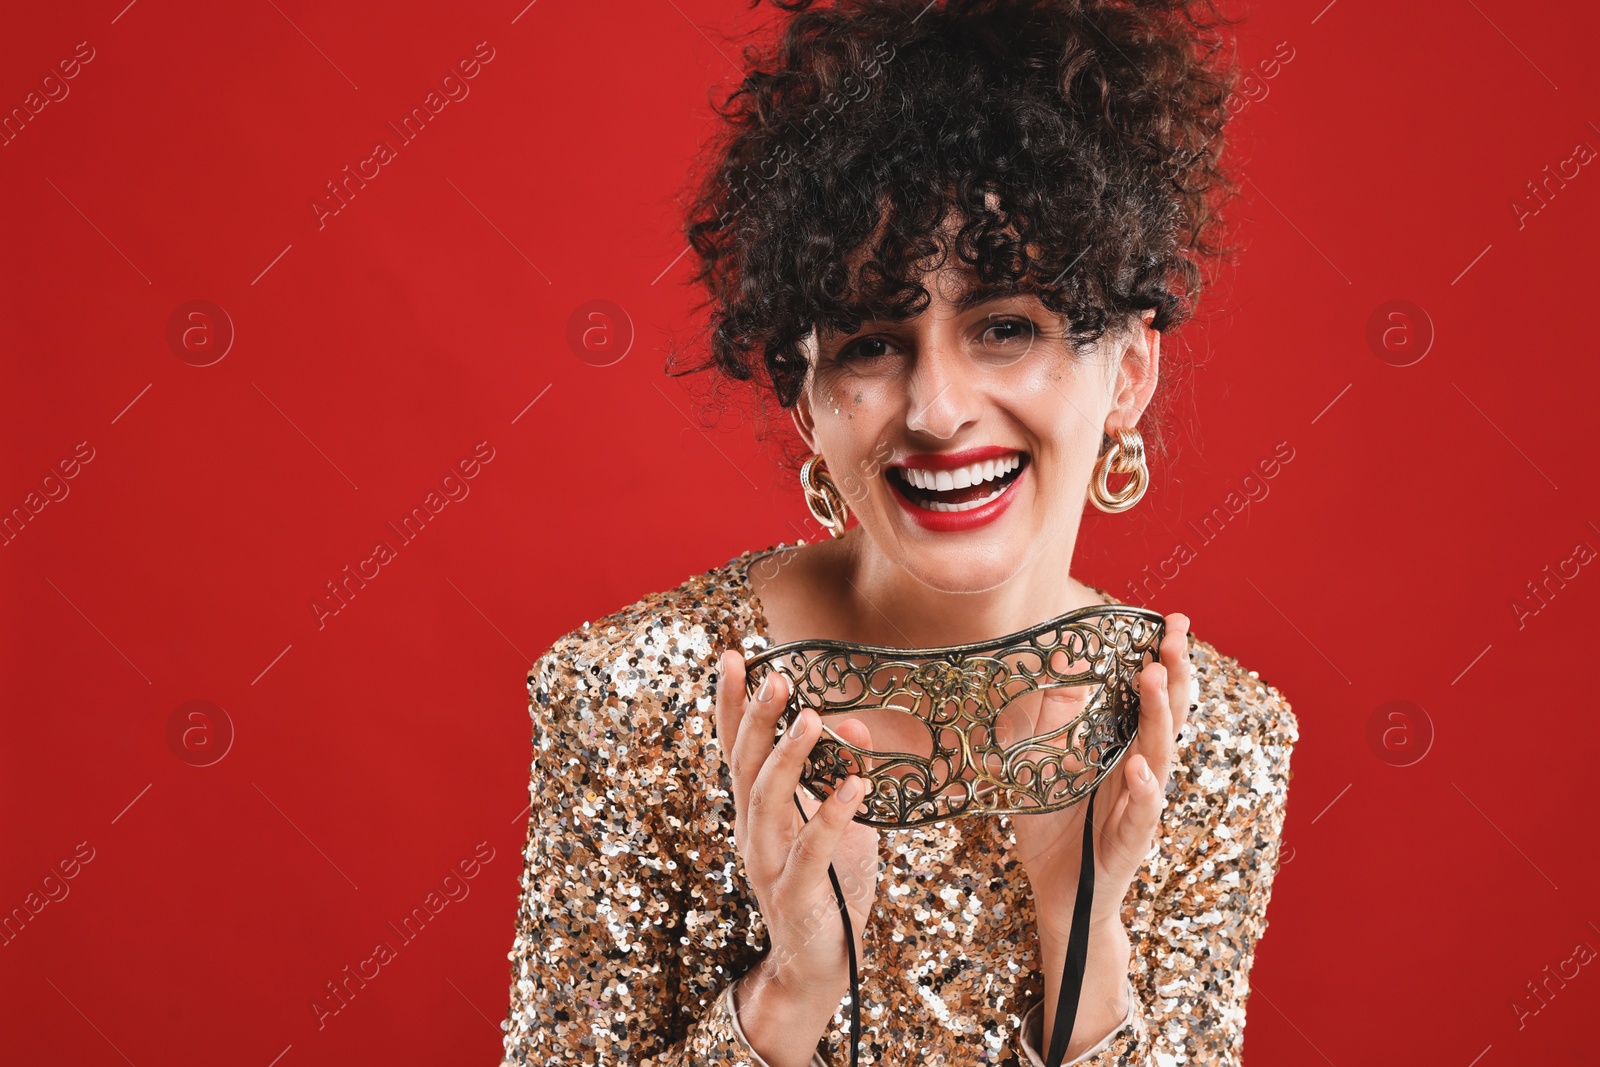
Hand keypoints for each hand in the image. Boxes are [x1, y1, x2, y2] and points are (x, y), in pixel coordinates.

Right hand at [713, 650, 882, 1004]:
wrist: (820, 965)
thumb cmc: (830, 886)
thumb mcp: (843, 821)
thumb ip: (842, 773)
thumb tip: (856, 724)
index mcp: (758, 809)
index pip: (737, 747)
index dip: (731, 703)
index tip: (734, 656)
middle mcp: (753, 831)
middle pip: (745, 766)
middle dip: (757, 719)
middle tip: (776, 677)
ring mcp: (770, 864)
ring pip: (769, 802)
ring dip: (790, 758)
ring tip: (814, 718)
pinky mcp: (797, 895)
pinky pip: (813, 850)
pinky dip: (832, 815)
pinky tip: (856, 785)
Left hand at [1004, 614, 1192, 1055]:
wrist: (1059, 899)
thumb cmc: (1055, 831)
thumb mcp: (1040, 765)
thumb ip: (1048, 720)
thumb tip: (1058, 669)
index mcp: (1124, 753)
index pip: (1151, 700)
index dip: (1164, 662)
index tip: (1172, 621)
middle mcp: (1140, 776)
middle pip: (1165, 719)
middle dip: (1173, 675)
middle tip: (1174, 635)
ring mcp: (1139, 811)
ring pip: (1159, 758)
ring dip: (1158, 718)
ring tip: (1155, 678)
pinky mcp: (1128, 847)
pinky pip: (1140, 817)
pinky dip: (1143, 792)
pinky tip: (1140, 769)